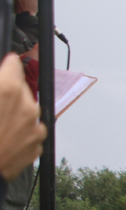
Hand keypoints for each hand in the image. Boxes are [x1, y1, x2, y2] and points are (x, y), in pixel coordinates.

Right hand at [0, 54, 44, 180]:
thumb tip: (2, 77)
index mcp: (8, 90)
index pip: (14, 64)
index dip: (7, 65)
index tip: (7, 65)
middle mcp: (28, 106)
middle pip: (23, 88)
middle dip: (10, 92)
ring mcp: (35, 127)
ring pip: (28, 110)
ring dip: (17, 112)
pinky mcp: (38, 145)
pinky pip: (31, 130)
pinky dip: (21, 130)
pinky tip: (5, 136)